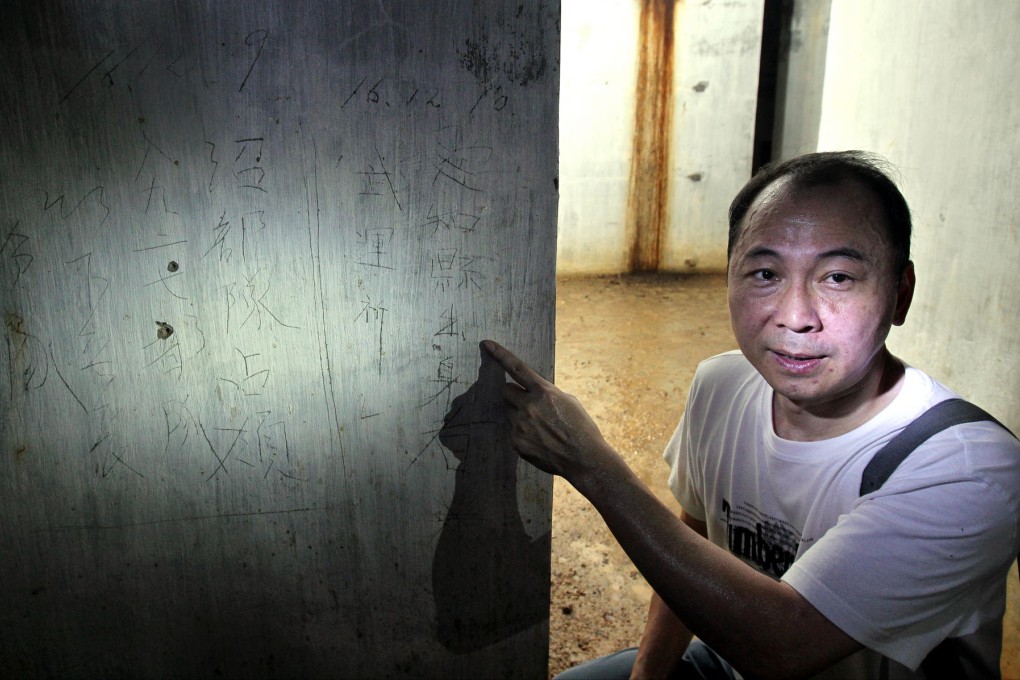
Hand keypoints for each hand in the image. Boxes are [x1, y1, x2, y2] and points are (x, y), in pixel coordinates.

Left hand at [481, 340, 613, 482]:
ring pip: (509, 411)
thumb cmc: (581, 427)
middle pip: (506, 391)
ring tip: (540, 426)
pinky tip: (539, 441)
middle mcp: (529, 406)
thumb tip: (531, 393)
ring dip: (519, 414)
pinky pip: (512, 431)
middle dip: (514, 394)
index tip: (486, 344)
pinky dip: (522, 433)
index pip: (517, 368)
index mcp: (544, 392)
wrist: (584, 458)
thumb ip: (546, 394)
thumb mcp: (567, 400)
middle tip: (529, 404)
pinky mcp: (516, 442)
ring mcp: (520, 425)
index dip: (500, 355)